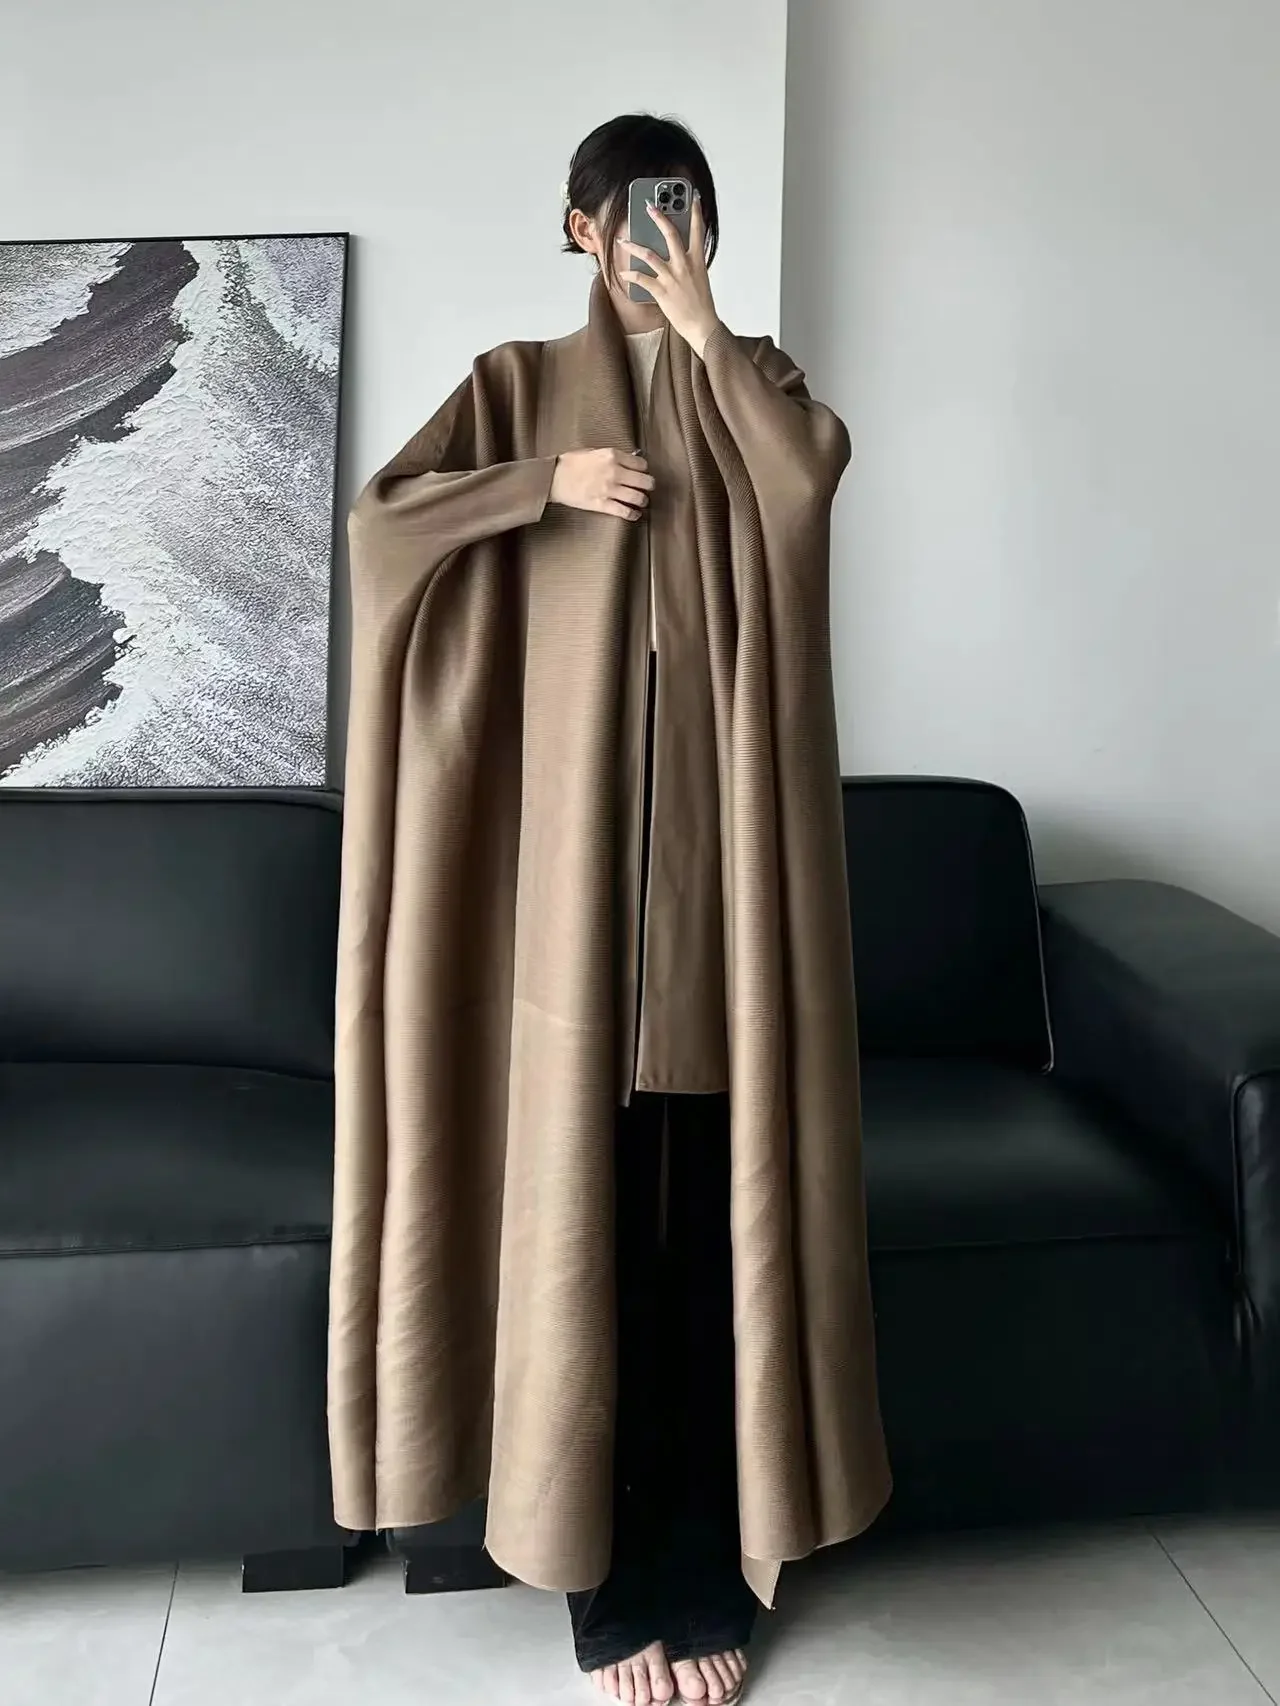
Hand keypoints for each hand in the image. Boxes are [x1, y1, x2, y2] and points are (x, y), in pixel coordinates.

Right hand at [549, 448, 654, 520]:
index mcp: (612, 456)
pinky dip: (633, 514)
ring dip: (643, 501)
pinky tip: (635, 514)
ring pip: (638, 498)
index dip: (643, 470)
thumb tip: (628, 461)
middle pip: (645, 481)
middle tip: (647, 488)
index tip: (641, 473)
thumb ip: (612, 457)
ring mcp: (609, 490)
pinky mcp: (602, 504)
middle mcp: (614, 472)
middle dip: (649, 485)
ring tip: (641, 502)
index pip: (641, 464)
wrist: (554, 478)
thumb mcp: (594, 452)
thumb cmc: (570, 463)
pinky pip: (624, 512)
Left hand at [617, 193, 720, 358]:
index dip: (695, 211)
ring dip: (633, 246)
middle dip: (658, 217)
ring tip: (622, 241)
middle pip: (670, 234)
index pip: (698, 230)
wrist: (702, 325)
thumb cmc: (701, 304)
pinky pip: (642, 279)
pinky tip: (623, 271)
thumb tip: (681, 251)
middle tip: (648, 206)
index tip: (691, 197)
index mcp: (697, 260)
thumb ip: (691, 261)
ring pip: (649, 255)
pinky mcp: (662, 291)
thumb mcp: (700, 277)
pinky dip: (630, 274)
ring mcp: (672, 277)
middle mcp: (684, 265)